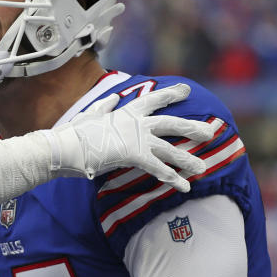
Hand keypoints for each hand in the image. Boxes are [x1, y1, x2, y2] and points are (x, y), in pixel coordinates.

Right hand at [45, 83, 212, 191]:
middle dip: (192, 127)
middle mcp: (136, 123)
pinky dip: (172, 178)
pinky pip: (158, 168)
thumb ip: (104, 107)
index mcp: (126, 112)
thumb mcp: (89, 115)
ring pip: (169, 149)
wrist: (65, 146)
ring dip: (187, 159)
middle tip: (211, 131)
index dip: (170, 94)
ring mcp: (136, 138)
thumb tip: (113, 98)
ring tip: (203, 168)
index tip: (186, 89)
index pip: (152, 100)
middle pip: (171, 123)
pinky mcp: (134, 154)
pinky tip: (184, 187)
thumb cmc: (73, 133)